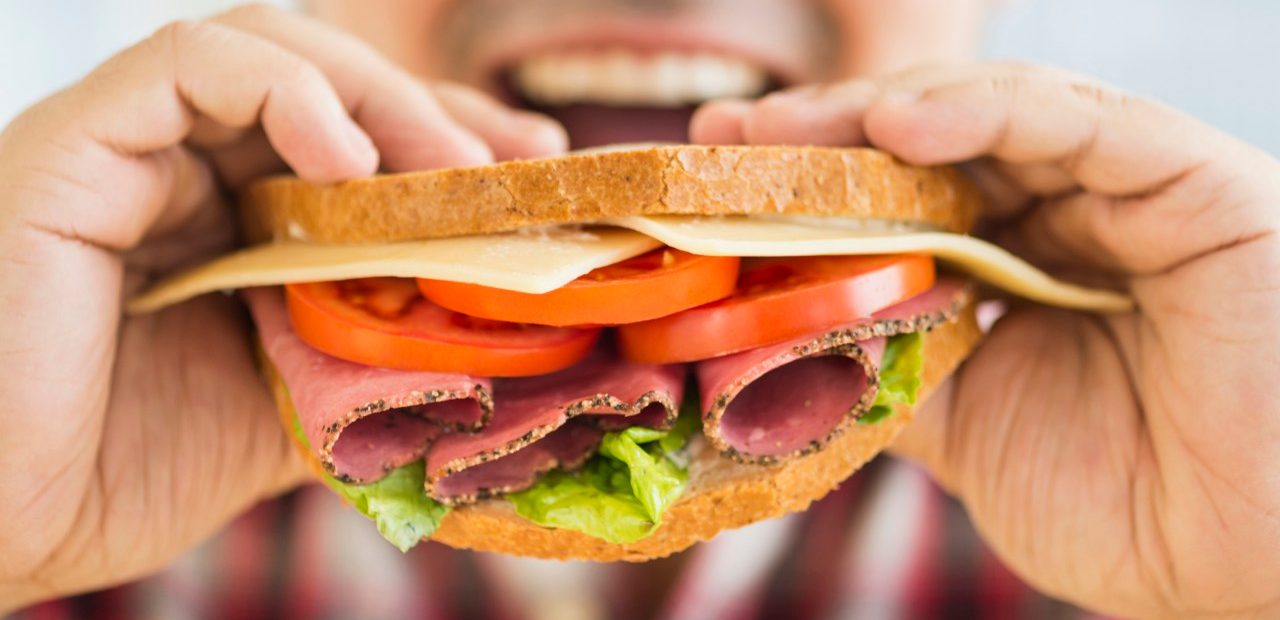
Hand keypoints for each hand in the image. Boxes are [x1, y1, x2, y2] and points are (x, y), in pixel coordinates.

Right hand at [0, 5, 564, 610]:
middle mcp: (183, 171)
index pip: (358, 142)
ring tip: (448, 165)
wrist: (3, 524)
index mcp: (234, 221)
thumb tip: (485, 347)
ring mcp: (129, 151)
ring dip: (377, 96)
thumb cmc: (123, 471)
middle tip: (515, 164)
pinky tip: (349, 160)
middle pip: (329, 88)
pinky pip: (186, 64)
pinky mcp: (75, 146)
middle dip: (432, 115)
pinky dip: (285, 91)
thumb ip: (369, 358)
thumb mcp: (291, 407)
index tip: (535, 175)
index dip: (448, 144)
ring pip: (268, 52)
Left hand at [693, 63, 1279, 617]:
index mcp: (1015, 277)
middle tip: (725, 141)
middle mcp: (1066, 221)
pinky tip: (900, 121)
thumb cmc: (1139, 510)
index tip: (712, 191)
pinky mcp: (1188, 179)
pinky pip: (1079, 120)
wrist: (1262, 562)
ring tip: (782, 130)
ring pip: (988, 119)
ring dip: (876, 116)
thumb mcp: (968, 436)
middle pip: (927, 152)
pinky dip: (988, 110)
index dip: (807, 197)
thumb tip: (784, 335)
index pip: (898, 209)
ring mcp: (1123, 194)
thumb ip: (891, 369)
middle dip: (820, 142)